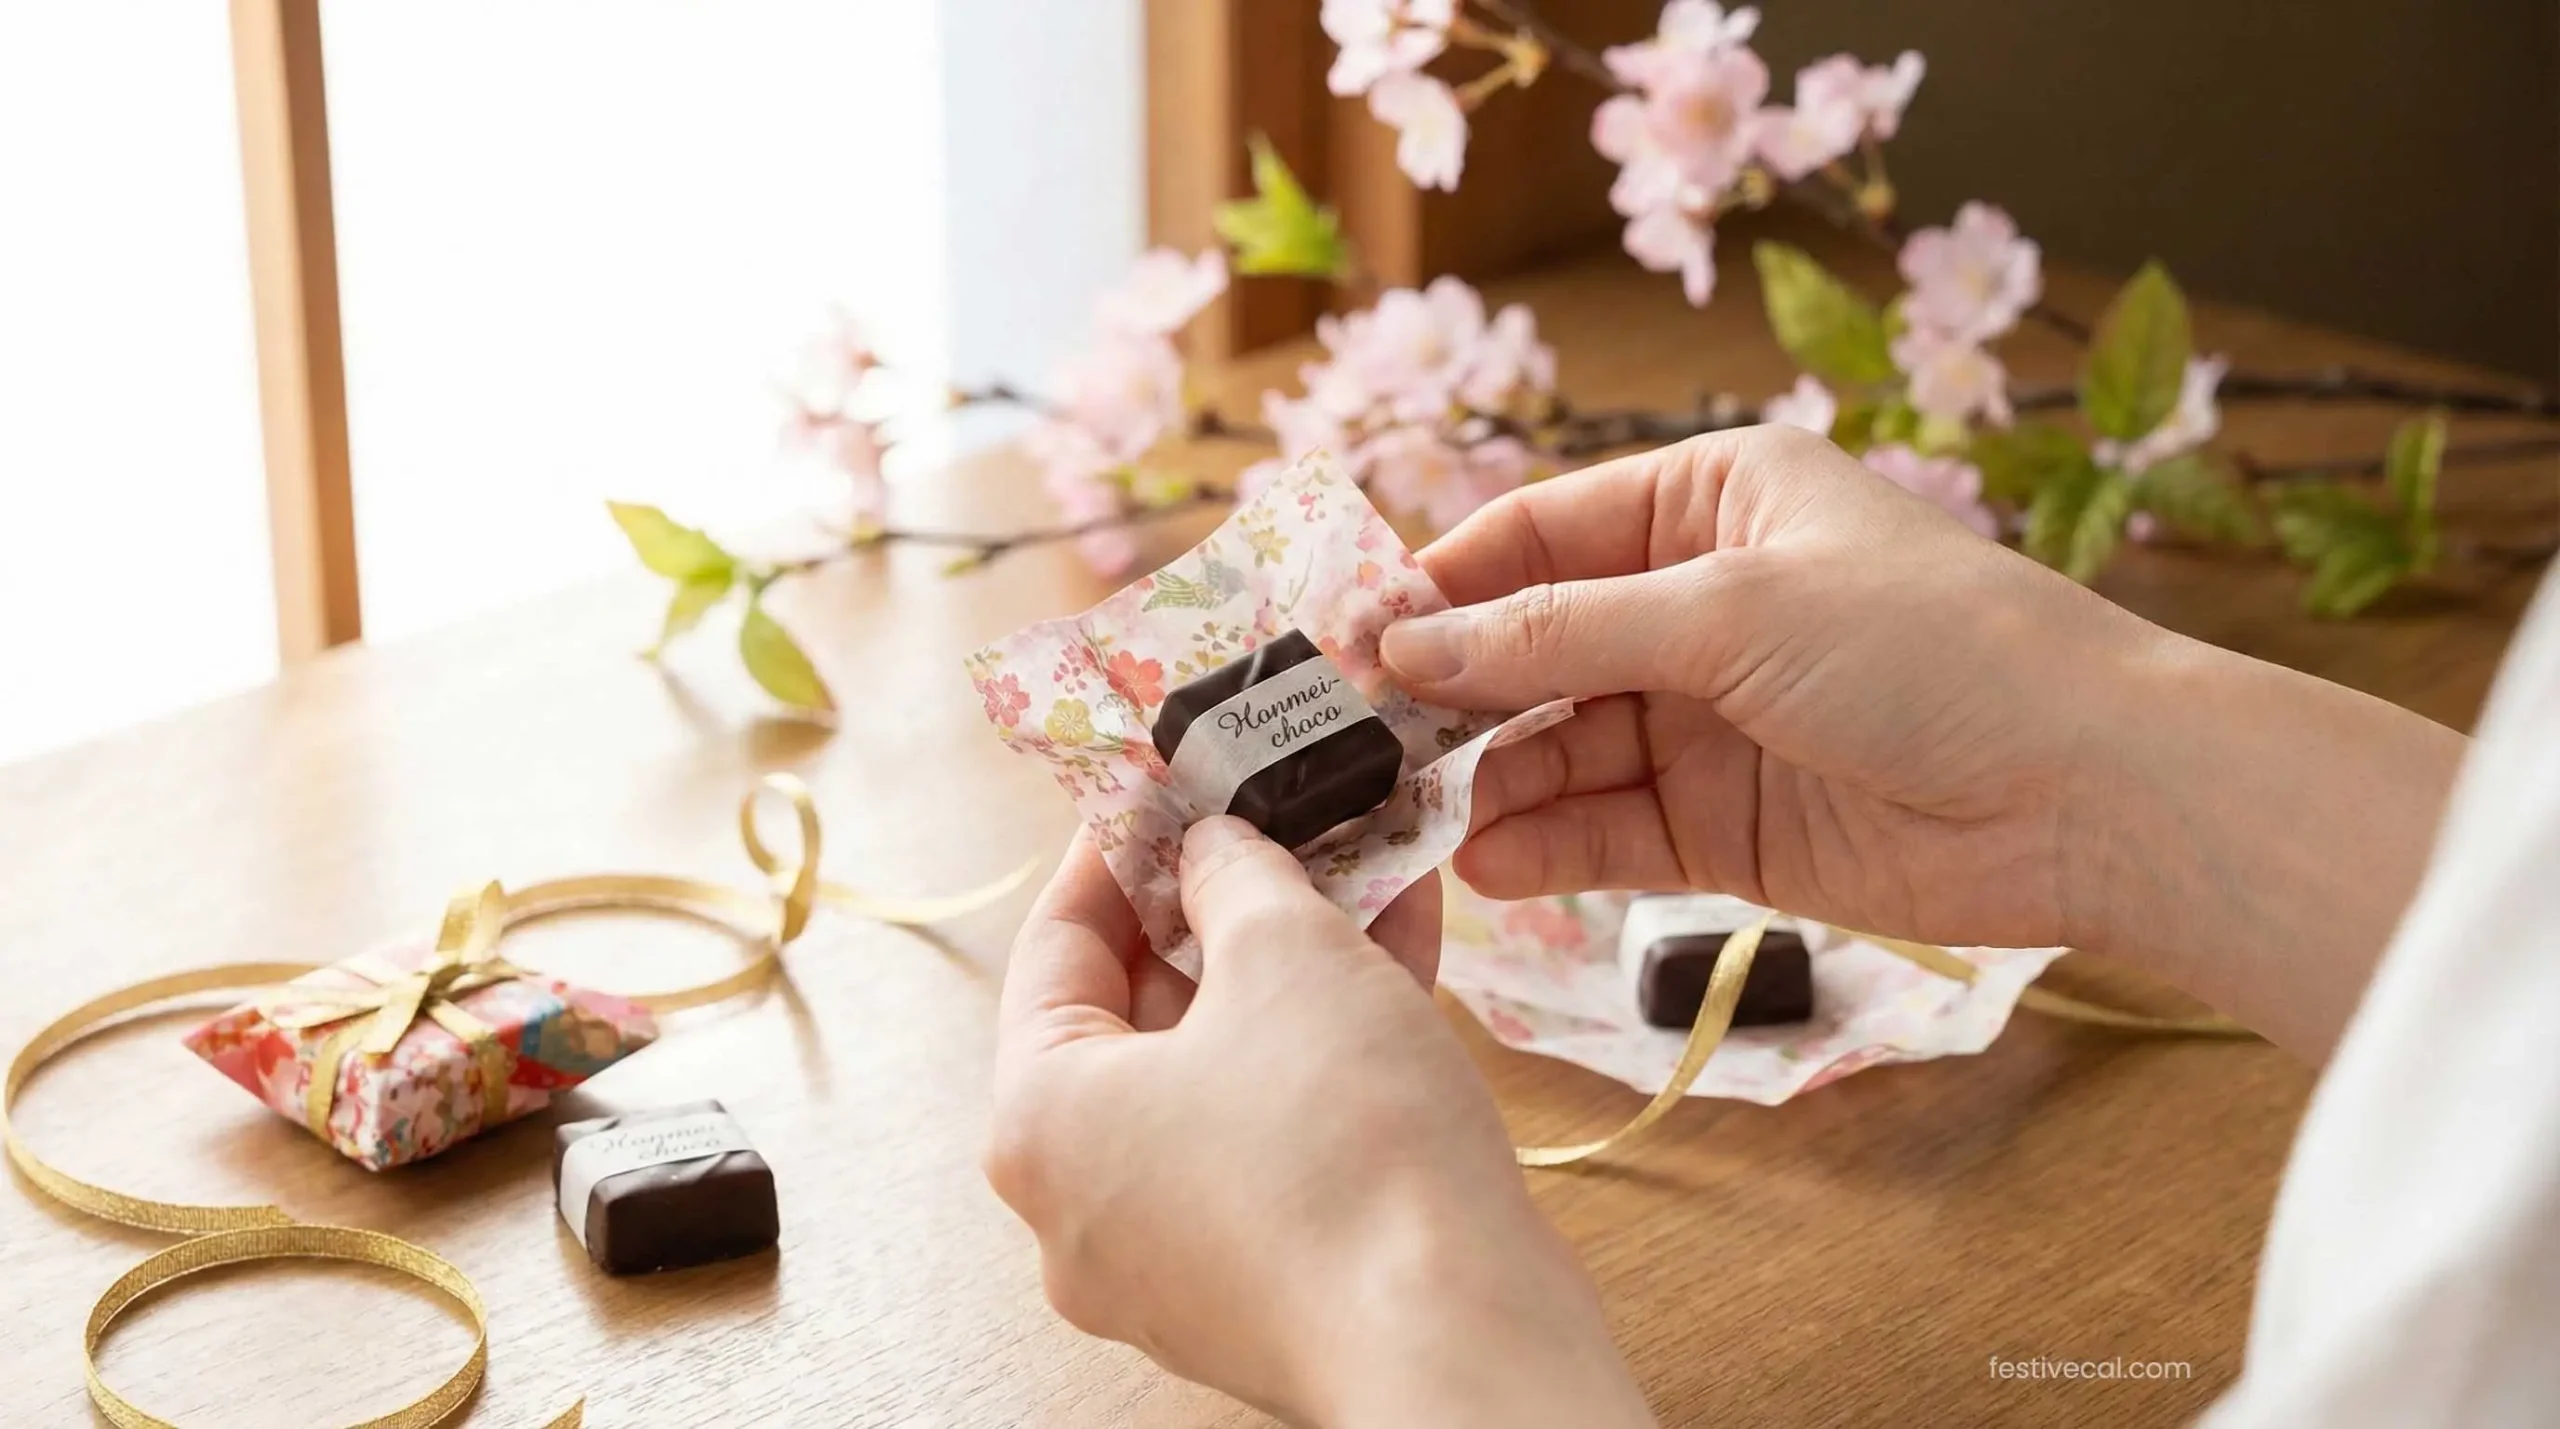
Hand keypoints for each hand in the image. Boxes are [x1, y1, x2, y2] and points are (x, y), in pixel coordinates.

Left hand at [986, 819, 1654, 1426]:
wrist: (1459, 1336)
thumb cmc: (1346, 1149)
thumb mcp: (1288, 953)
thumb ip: (1237, 876)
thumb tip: (1215, 849)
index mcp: (1039, 1121)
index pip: (1056, 945)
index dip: (1120, 846)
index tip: (1170, 783)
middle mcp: (1082, 1204)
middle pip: (1139, 1015)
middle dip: (1225, 907)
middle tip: (1280, 821)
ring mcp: (1171, 1257)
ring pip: (1221, 1074)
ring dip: (1292, 970)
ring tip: (1364, 869)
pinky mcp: (1263, 1284)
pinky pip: (1273, 1138)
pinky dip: (1324, 1053)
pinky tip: (1403, 956)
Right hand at [1383, 425, 2149, 950]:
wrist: (2086, 794)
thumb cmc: (1929, 650)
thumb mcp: (1726, 612)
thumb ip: (1558, 634)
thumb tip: (1406, 642)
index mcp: (1710, 503)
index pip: (1537, 534)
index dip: (1440, 584)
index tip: (1346, 638)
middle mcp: (1699, 604)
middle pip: (1534, 646)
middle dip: (1453, 693)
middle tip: (1359, 741)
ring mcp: (1709, 719)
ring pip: (1560, 745)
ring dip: (1491, 778)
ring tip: (1418, 813)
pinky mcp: (1726, 825)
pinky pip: (1607, 828)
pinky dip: (1548, 844)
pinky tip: (1491, 860)